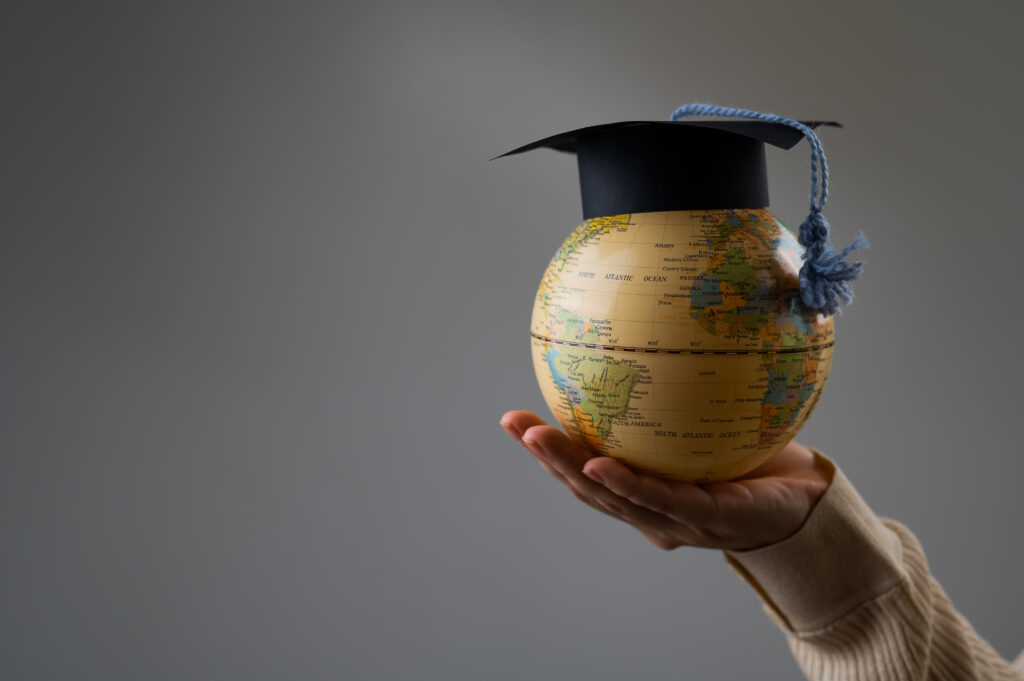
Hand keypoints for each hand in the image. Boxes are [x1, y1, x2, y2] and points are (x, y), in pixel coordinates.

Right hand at [500, 410, 833, 551]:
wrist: (815, 502)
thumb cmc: (760, 457)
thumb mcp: (715, 418)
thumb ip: (682, 390)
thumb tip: (656, 325)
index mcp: (647, 492)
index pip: (590, 471)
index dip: (551, 449)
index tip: (517, 418)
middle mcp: (653, 512)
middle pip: (589, 488)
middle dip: (548, 457)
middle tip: (514, 424)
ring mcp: (678, 522)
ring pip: (613, 499)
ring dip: (570, 469)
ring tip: (538, 438)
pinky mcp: (711, 521)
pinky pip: (662, 499)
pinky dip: (626, 485)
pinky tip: (598, 463)